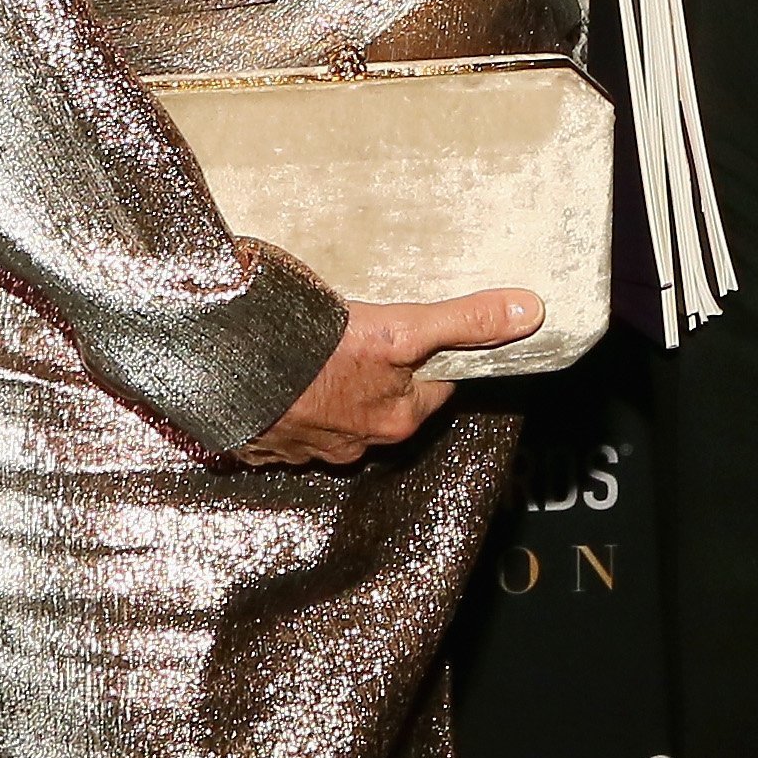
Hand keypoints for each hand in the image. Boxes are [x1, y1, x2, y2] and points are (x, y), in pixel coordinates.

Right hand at [236, 286, 544, 468]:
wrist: (226, 367)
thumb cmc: (315, 352)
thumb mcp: (401, 329)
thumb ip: (464, 322)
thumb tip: (530, 312)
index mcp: (396, 417)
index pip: (433, 383)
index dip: (430, 353)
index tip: (417, 331)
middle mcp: (357, 442)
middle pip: (386, 399)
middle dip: (379, 369)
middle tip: (363, 330)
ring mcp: (307, 445)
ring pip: (335, 412)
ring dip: (331, 386)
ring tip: (317, 347)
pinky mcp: (262, 438)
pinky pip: (286, 420)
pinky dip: (286, 397)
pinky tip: (276, 370)